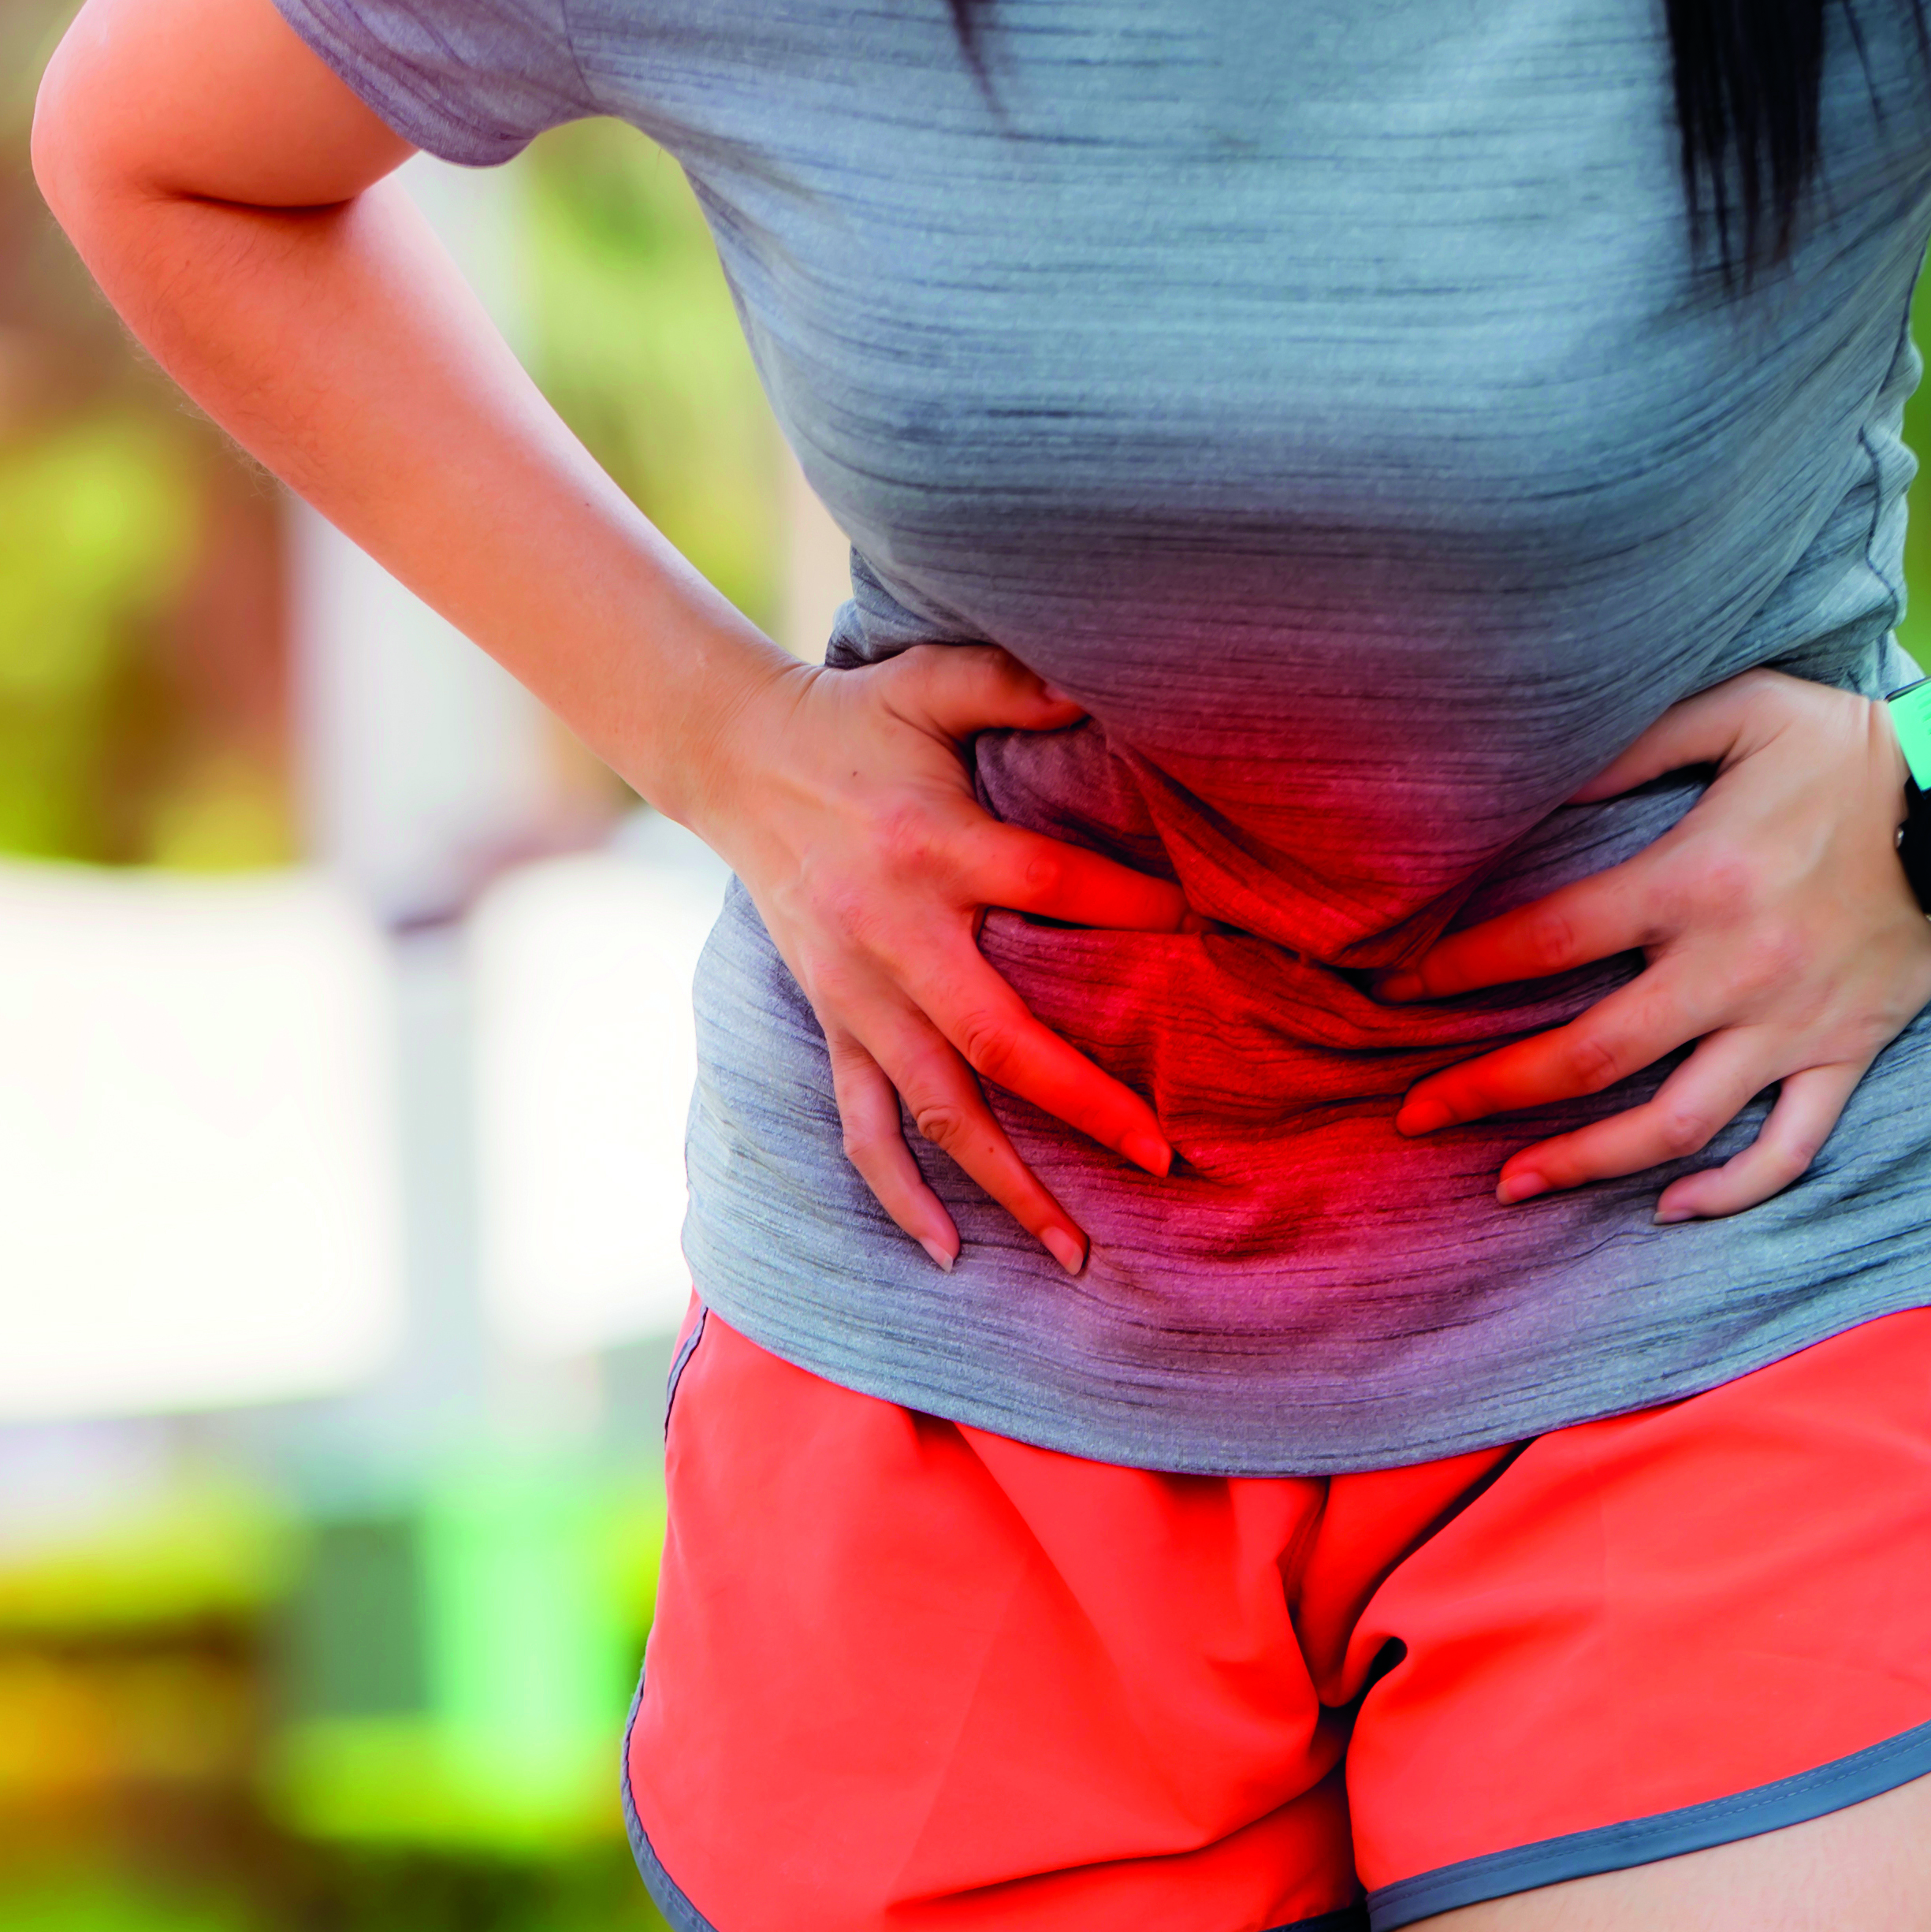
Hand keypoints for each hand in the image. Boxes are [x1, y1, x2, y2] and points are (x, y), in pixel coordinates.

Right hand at [695, 644, 1186, 1271]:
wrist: (734, 759)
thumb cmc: (855, 719)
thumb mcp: (928, 680)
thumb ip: (1012, 680)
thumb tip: (1103, 683)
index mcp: (932, 846)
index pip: (1050, 884)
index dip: (1127, 903)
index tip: (1196, 927)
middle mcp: (895, 937)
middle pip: (998, 1041)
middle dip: (1082, 1104)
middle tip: (1161, 1155)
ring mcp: (859, 997)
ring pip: (937, 1111)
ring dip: (1004, 1185)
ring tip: (1073, 1251)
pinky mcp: (835, 1025)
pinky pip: (863, 1128)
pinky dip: (899, 1195)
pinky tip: (945, 1252)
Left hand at [1386, 672, 1930, 1219]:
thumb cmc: (1847, 747)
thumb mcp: (1737, 711)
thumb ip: (1632, 746)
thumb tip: (1535, 785)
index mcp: (1693, 880)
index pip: (1549, 941)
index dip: (1465, 970)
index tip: (1405, 994)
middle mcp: (1735, 968)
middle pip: (1589, 1055)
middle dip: (1490, 1090)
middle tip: (1416, 1118)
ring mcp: (1791, 1024)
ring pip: (1673, 1125)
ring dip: (1584, 1165)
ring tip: (1510, 1185)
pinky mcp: (1844, 1055)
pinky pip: (1787, 1150)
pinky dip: (1729, 1192)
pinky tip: (1669, 1208)